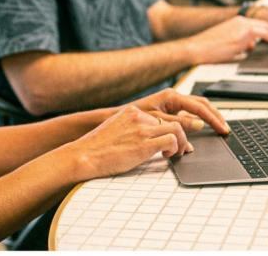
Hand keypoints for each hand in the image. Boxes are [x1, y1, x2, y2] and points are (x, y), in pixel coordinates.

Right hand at [64, 106, 190, 181]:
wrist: (84, 155)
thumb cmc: (97, 148)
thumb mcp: (116, 130)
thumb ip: (133, 129)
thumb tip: (148, 139)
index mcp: (132, 112)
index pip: (161, 115)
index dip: (172, 128)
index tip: (176, 138)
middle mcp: (139, 116)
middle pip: (172, 120)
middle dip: (182, 136)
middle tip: (183, 149)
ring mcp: (142, 129)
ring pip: (177, 128)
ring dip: (183, 142)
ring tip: (179, 153)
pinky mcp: (144, 144)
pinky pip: (172, 141)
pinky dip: (175, 149)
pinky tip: (167, 156)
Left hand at [129, 88, 229, 134]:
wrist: (119, 118)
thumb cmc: (135, 118)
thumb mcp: (158, 121)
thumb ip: (179, 123)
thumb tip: (199, 124)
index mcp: (172, 97)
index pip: (199, 107)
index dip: (213, 118)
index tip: (222, 128)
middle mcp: (174, 97)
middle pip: (202, 104)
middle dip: (215, 115)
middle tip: (225, 128)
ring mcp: (173, 102)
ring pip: (197, 107)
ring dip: (208, 117)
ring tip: (218, 127)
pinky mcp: (170, 109)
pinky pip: (189, 113)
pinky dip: (198, 120)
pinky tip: (203, 128)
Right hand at [185, 15, 267, 63]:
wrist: (197, 48)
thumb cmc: (208, 50)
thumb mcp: (227, 46)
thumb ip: (240, 46)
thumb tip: (248, 51)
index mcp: (236, 22)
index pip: (258, 25)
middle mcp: (240, 21)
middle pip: (266, 24)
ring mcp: (242, 25)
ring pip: (267, 27)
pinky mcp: (243, 32)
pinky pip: (263, 32)